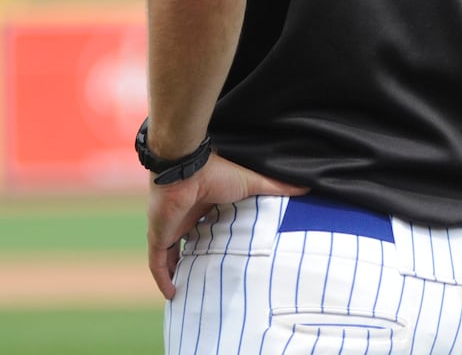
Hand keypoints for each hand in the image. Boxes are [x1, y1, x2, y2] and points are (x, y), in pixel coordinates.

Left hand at [146, 153, 306, 298]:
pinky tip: (172, 294)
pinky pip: (157, 264)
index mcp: (202, 204)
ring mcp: (169, 228)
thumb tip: (305, 187)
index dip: (211, 240)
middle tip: (208, 276)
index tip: (223, 253)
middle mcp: (184, 217)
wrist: (186, 168)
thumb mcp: (251, 183)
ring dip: (177, 271)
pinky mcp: (158, 236)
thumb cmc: (216, 172)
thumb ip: (275, 188)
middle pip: (187, 242)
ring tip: (189, 289)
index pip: (205, 226)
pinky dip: (163, 279)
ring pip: (170, 255)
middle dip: (194, 258)